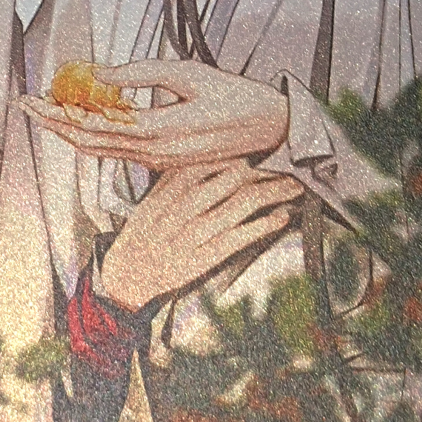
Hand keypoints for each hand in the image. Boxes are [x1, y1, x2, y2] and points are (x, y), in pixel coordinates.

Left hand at [21, 59, 289, 170]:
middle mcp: (153, 153)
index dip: (57, 113)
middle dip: (52, 124)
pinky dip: (93, 138)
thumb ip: (141, 73)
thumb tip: (100, 74)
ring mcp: (157, 161)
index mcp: (157, 131)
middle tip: (27, 105)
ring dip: (69, 133)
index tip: (33, 99)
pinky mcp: (163, 160)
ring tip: (47, 113)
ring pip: (100, 153)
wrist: (268, 128)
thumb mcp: (188, 72)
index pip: (91, 126)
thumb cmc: (235, 98)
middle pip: (87, 143)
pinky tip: (83, 123)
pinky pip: (117, 153)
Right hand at [99, 161, 302, 311]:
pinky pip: (240, 236)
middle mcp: (186, 205)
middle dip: (268, 171)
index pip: (217, 159)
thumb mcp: (154, 194)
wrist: (129, 271)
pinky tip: (280, 218)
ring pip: (242, 205)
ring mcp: (196, 231)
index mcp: (173, 185)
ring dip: (273, 194)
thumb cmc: (145, 231)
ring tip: (293, 187)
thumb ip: (179, 174)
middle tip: (290, 167)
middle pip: (236, 179)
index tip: (267, 149)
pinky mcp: (205, 256)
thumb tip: (210, 152)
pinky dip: (263, 225)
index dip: (247, 154)